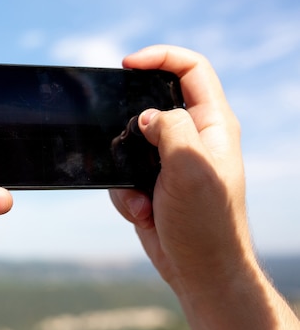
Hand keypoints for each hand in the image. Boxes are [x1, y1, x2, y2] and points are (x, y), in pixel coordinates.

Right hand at [109, 45, 250, 290]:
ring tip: (141, 198)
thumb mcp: (191, 168)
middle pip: (155, 101)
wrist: (200, 272)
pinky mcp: (153, 182)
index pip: (192, 69)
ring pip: (130, 140)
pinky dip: (125, 194)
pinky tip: (142, 214)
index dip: (160, 57)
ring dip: (124, 169)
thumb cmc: (206, 224)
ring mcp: (171, 160)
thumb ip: (170, 129)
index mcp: (213, 125)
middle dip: (129, 119)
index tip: (128, 64)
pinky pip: (123, 172)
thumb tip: (145, 116)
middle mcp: (193, 137)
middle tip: (116, 131)